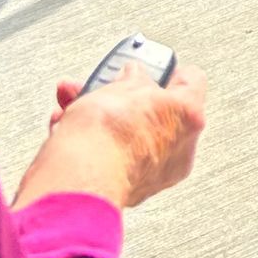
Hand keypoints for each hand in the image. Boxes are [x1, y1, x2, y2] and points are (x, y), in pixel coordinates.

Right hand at [12, 62, 207, 212]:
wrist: (77, 178)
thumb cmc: (108, 132)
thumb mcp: (121, 85)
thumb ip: (134, 78)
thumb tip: (134, 77)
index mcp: (188, 115)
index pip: (191, 82)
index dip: (171, 71)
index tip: (153, 68)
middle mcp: (180, 149)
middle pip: (154, 112)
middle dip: (122, 98)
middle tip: (104, 88)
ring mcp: (154, 173)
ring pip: (128, 136)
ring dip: (99, 118)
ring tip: (72, 106)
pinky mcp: (127, 189)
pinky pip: (113, 157)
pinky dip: (93, 143)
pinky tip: (65, 129)